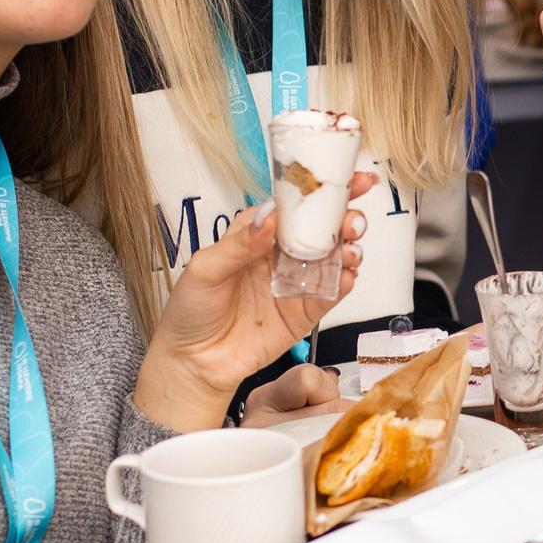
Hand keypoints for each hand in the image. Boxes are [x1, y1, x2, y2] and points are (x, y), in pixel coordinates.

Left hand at [136, 187, 372, 430]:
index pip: (293, 203)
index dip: (321, 189)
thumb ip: (240, 243)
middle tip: (351, 220)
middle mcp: (281, 254)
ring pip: (334, 257)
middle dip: (344, 217)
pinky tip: (346, 276)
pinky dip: (345, 282)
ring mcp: (296, 282)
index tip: (347, 178)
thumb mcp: (205, 269)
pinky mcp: (306, 311)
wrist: (194, 364)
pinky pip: (332, 293)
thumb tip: (269, 218)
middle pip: (322, 227)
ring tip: (349, 250)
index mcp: (257, 233)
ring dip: (349, 248)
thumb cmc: (191, 311)